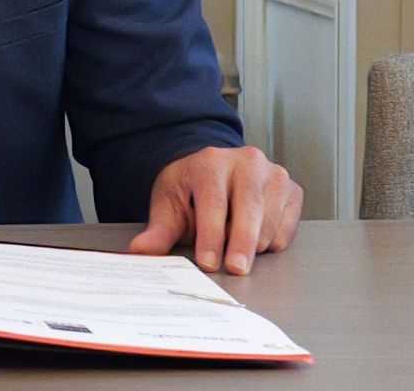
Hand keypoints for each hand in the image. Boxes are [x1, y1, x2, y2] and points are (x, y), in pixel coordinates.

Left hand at [127, 146, 302, 273]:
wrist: (213, 170)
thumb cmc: (190, 189)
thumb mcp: (169, 205)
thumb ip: (158, 231)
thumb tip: (140, 251)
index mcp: (210, 161)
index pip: (213, 201)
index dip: (210, 235)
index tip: (208, 262)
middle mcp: (246, 162)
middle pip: (249, 208)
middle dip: (241, 243)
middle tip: (235, 269)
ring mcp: (273, 173)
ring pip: (269, 220)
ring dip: (254, 245)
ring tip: (235, 249)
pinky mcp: (292, 190)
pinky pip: (287, 227)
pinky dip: (271, 242)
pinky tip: (254, 238)